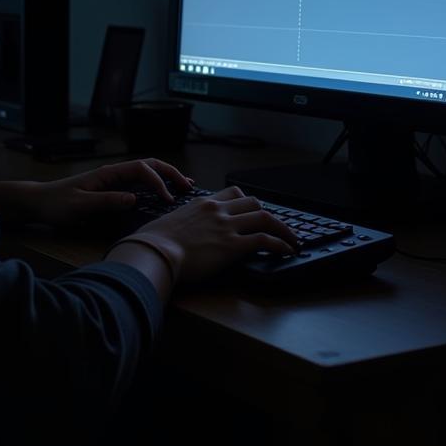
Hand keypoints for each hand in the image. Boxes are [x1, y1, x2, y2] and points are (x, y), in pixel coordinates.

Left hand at [28, 158, 192, 227]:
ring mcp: (113, 180)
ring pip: (145, 173)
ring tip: (184, 187)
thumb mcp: (80, 206)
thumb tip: (134, 199)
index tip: (167, 198)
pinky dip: (155, 186)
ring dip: (165, 178)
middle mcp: (113, 173)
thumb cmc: (57, 204)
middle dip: (170, 173)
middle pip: (148, 165)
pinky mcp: (111, 189)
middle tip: (188, 186)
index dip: (157, 181)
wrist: (39, 202)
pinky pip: (138, 184)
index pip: (141, 169)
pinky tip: (163, 195)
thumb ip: (106, 202)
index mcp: (108, 173)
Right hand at [131, 186, 300, 283]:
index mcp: (203, 204)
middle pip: (254, 203)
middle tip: (277, 227)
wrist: (154, 252)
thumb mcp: (167, 224)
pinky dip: (281, 244)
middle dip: (269, 215)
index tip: (253, 211)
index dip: (247, 203)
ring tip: (292, 240)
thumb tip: (169, 235)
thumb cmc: (152, 243)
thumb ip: (177, 224)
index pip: (233, 193)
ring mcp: (227, 227)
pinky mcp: (233, 246)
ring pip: (266, 218)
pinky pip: (265, 240)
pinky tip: (287, 251)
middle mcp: (218, 211)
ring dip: (284, 229)